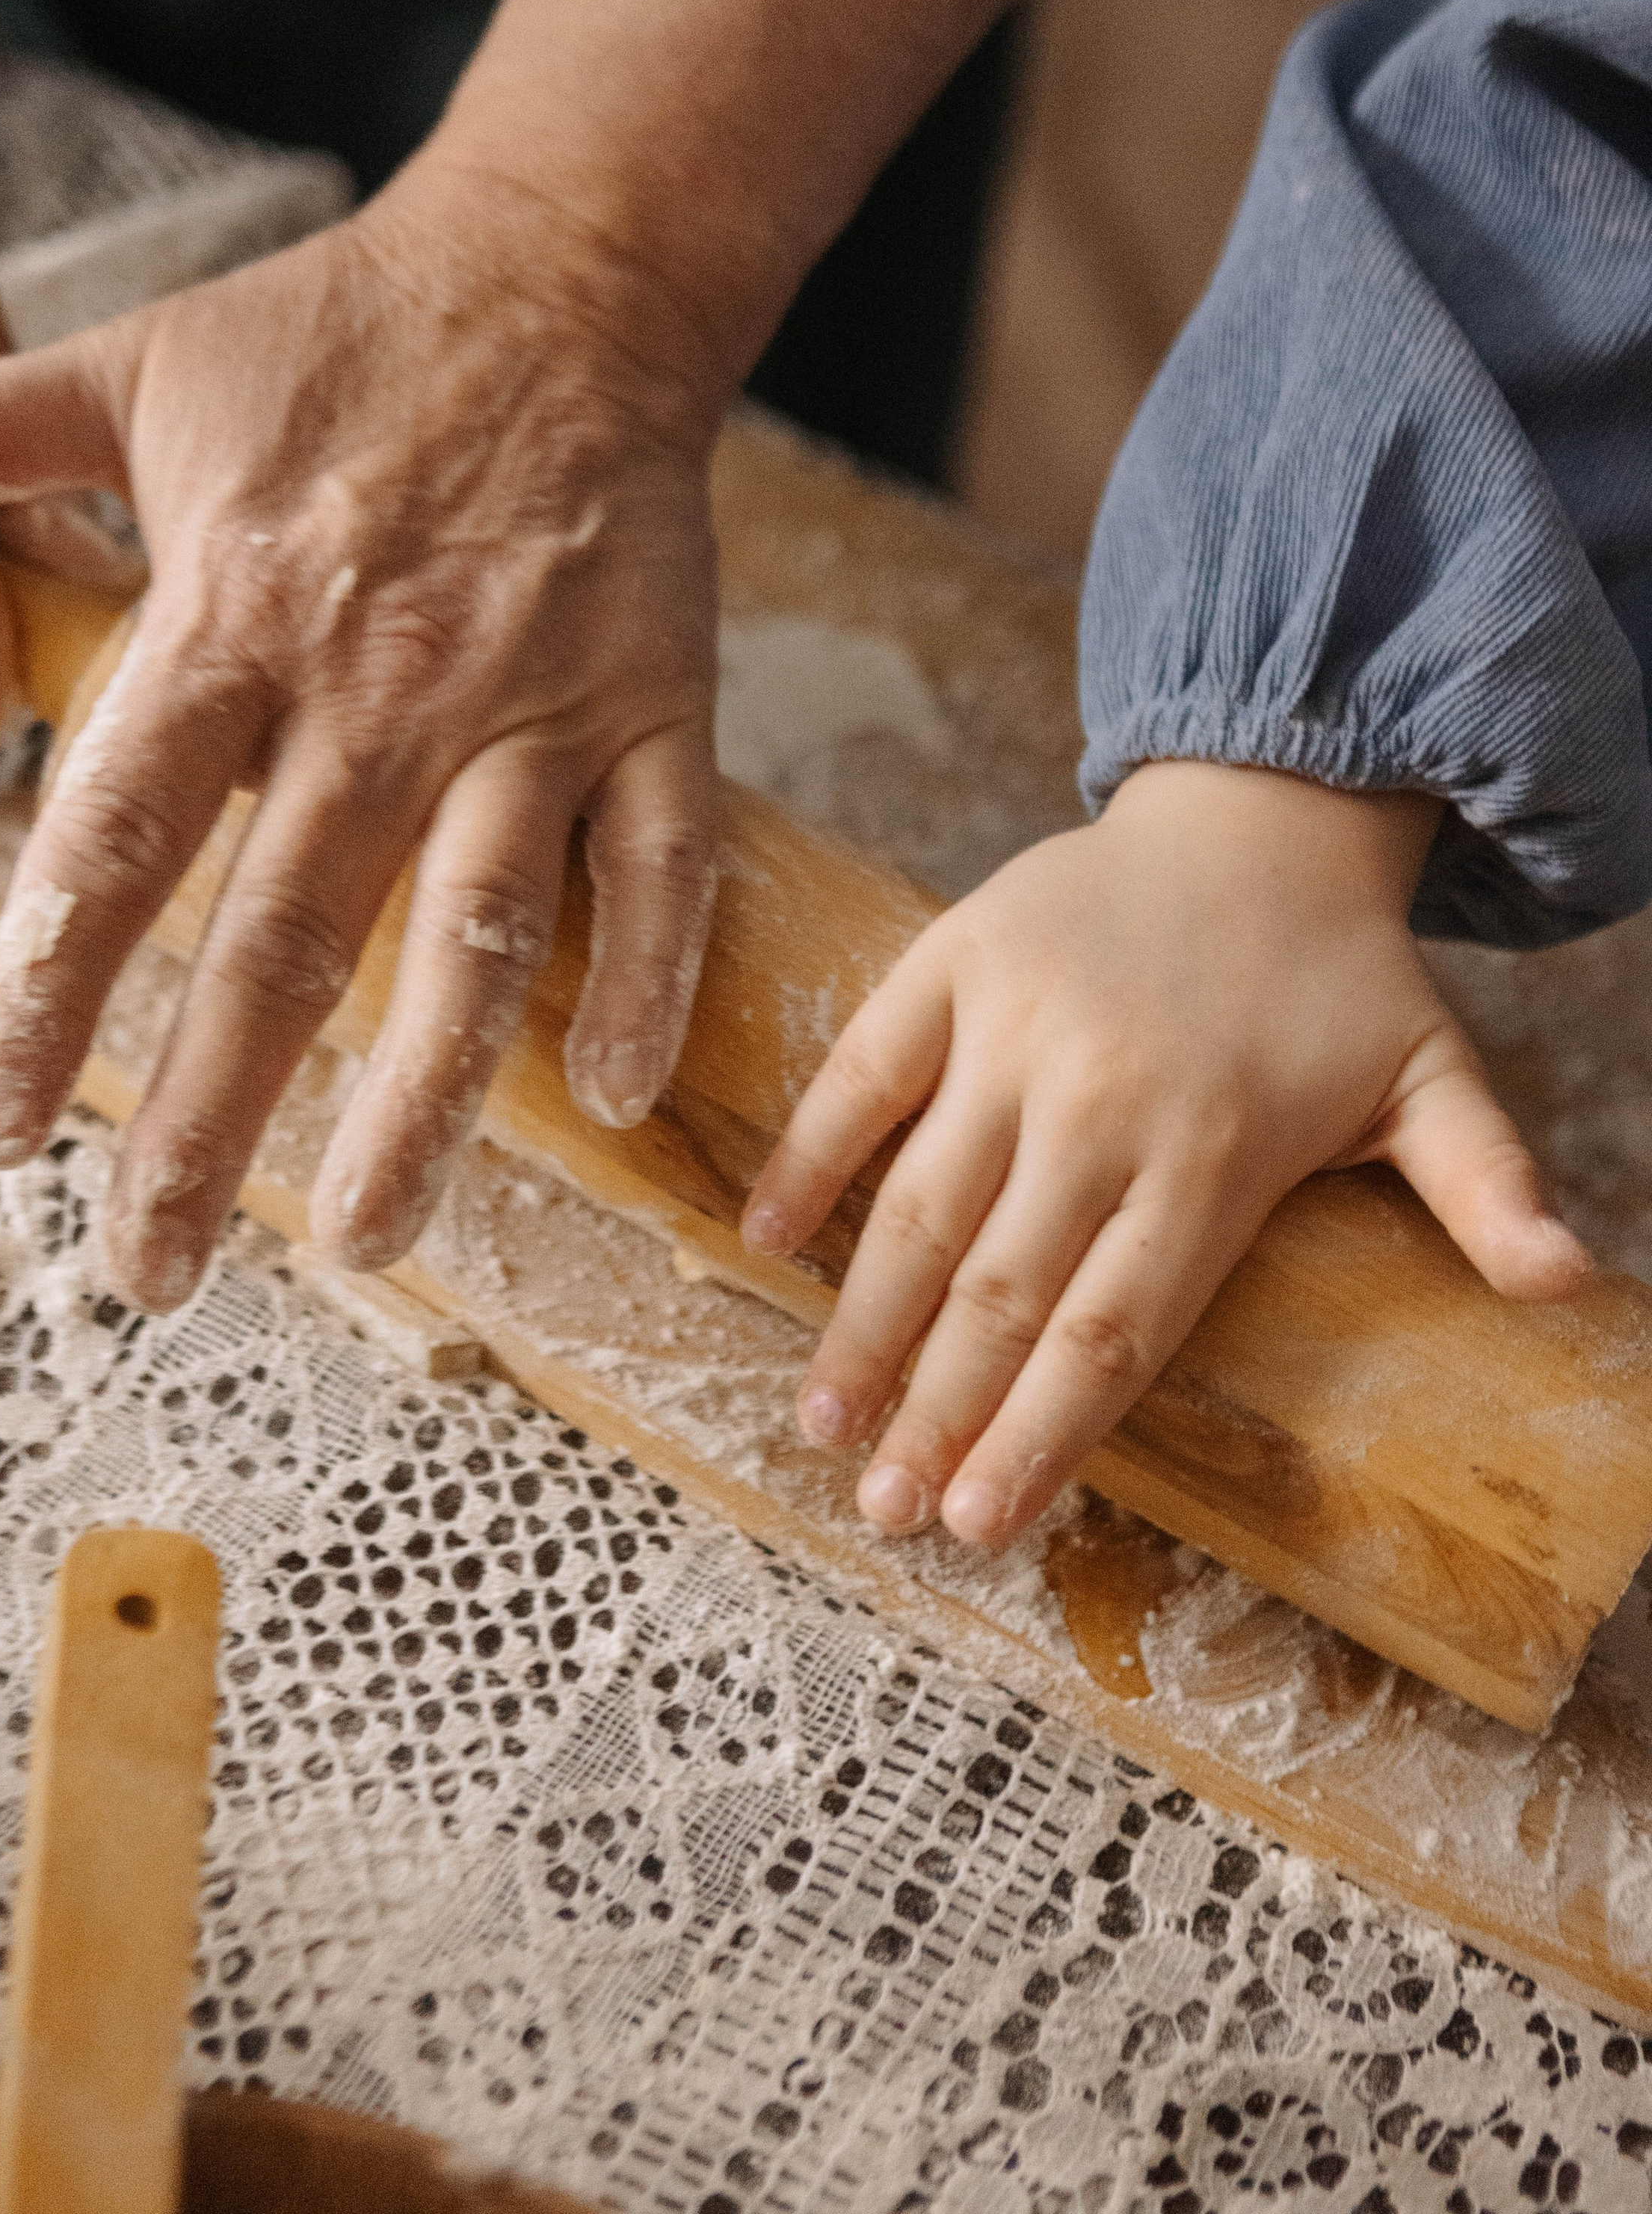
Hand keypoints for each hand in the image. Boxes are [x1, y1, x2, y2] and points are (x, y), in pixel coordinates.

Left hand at [0, 151, 732, 1310]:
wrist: (562, 276)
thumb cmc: (337, 331)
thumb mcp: (133, 366)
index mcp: (240, 613)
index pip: (121, 832)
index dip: (48, 987)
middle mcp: (382, 682)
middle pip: (285, 933)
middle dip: (208, 1117)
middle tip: (144, 1265)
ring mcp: (531, 705)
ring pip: (476, 931)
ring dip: (420, 1097)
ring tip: (360, 1240)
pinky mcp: (659, 704)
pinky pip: (659, 864)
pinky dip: (640, 976)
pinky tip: (608, 1099)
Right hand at [741, 760, 1591, 1548]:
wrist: (1258, 810)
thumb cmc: (1339, 978)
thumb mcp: (1434, 1081)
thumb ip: (1486, 1188)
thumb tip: (1578, 1286)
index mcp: (1213, 1150)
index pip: (1113, 1328)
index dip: (1041, 1433)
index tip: (982, 1522)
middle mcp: (1104, 1098)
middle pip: (1003, 1291)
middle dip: (935, 1416)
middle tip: (883, 1515)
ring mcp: (1017, 1027)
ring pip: (922, 1202)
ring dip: (862, 1324)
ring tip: (820, 1425)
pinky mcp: (952, 961)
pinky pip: (863, 1071)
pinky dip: (811, 1154)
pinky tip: (762, 1238)